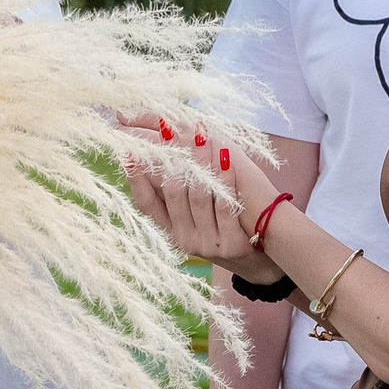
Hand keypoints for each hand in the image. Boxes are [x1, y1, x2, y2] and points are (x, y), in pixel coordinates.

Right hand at [119, 120, 270, 278]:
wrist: (258, 259)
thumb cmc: (220, 227)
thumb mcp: (192, 218)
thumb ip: (174, 193)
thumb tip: (149, 156)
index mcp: (170, 232)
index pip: (146, 205)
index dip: (136, 179)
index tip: (129, 152)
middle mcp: (184, 240)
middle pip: (173, 194)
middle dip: (172, 158)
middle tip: (169, 128)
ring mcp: (207, 244)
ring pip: (199, 195)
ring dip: (200, 161)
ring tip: (200, 134)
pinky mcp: (231, 244)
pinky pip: (225, 204)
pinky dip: (224, 178)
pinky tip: (226, 157)